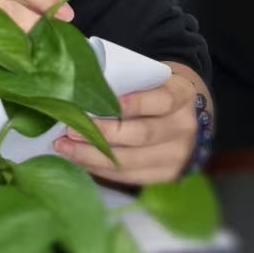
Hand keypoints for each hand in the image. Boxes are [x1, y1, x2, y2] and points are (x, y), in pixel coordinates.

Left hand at [55, 63, 210, 185]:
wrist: (188, 113)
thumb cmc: (158, 88)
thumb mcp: (152, 75)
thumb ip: (127, 81)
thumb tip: (84, 88)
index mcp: (183, 94)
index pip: (161, 100)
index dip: (133, 104)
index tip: (100, 103)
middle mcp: (184, 127)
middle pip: (141, 134)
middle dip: (101, 134)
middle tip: (69, 130)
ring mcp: (178, 155)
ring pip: (131, 161)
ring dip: (93, 156)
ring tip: (65, 148)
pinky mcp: (167, 175)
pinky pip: (130, 177)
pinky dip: (101, 170)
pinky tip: (80, 161)